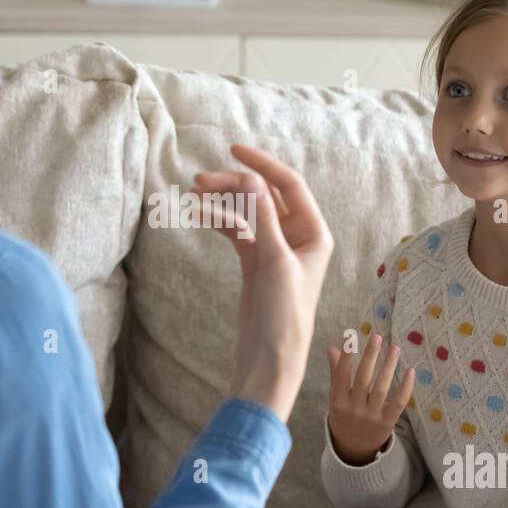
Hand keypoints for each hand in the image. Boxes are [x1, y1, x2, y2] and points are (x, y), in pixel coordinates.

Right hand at [190, 144, 333, 421]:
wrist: (270, 357)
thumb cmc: (284, 313)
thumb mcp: (275, 261)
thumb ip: (263, 218)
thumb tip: (251, 179)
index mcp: (314, 232)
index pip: (289, 185)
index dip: (262, 165)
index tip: (233, 150)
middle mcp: (297, 236)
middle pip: (263, 196)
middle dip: (233, 186)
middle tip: (200, 181)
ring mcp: (274, 247)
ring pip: (246, 212)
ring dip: (221, 202)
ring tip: (192, 197)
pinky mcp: (254, 261)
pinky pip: (235, 231)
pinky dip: (218, 221)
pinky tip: (198, 215)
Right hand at [326, 333, 414, 464]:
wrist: (354, 451)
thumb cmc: (344, 418)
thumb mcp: (336, 399)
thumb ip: (336, 374)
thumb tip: (332, 348)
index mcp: (338, 402)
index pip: (341, 375)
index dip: (346, 357)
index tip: (351, 337)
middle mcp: (354, 409)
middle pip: (362, 379)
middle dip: (370, 356)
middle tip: (377, 337)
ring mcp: (371, 416)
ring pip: (381, 388)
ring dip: (388, 366)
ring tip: (394, 348)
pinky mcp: (387, 422)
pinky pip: (398, 402)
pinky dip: (405, 387)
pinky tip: (410, 371)